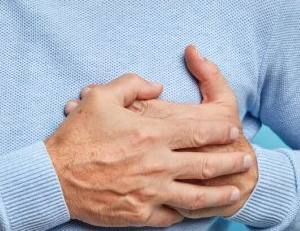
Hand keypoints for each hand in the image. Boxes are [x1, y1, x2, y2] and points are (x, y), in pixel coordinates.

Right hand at [44, 72, 252, 226]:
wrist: (52, 178)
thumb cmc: (76, 136)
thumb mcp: (101, 97)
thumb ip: (132, 83)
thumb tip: (157, 85)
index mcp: (151, 134)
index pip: (198, 132)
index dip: (220, 131)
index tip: (234, 130)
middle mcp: (157, 164)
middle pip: (206, 164)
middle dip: (231, 162)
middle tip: (246, 160)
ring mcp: (150, 192)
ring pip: (196, 195)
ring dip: (220, 193)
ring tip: (235, 191)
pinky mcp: (139, 214)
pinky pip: (171, 216)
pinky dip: (187, 213)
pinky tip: (196, 210)